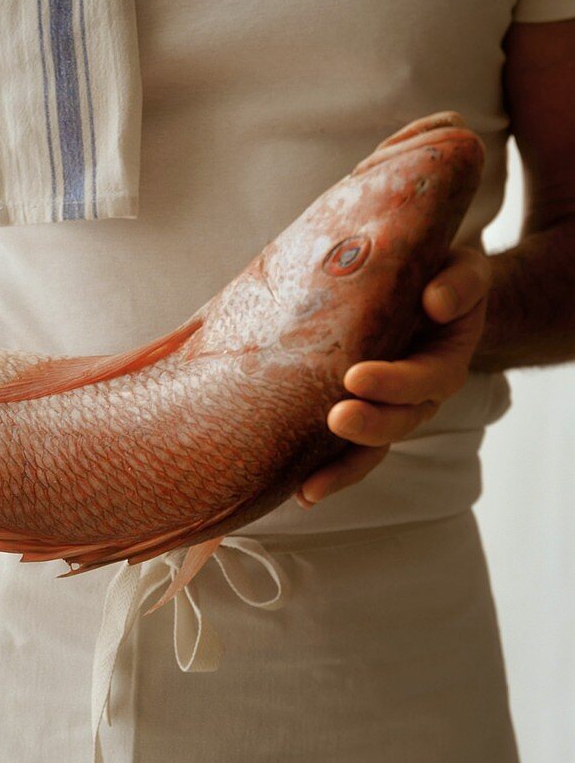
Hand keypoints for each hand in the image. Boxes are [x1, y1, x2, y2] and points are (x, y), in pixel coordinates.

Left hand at [295, 246, 491, 507]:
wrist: (420, 292)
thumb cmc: (436, 277)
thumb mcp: (461, 269)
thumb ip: (459, 283)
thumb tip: (437, 301)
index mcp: (443, 361)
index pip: (424, 378)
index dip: (394, 382)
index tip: (356, 378)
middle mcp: (418, 396)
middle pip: (397, 422)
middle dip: (367, 426)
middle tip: (336, 419)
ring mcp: (387, 411)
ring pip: (371, 449)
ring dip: (341, 468)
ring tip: (310, 487)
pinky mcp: (358, 414)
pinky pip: (344, 451)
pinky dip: (325, 473)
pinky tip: (301, 493)